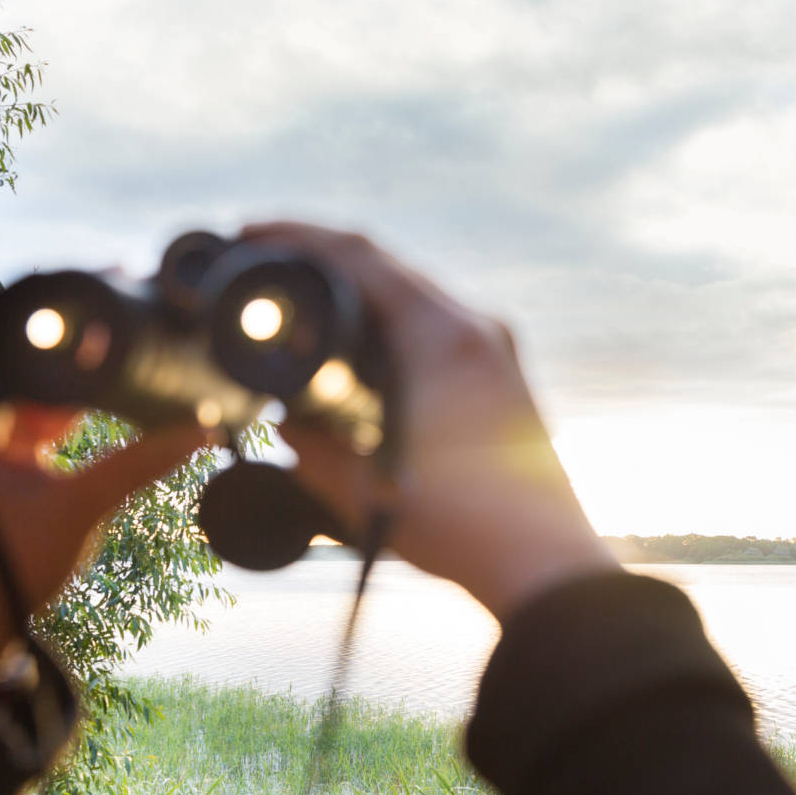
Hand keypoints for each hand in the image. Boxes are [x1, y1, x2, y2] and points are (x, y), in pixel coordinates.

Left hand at [0, 362, 207, 691]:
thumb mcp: (76, 510)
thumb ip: (138, 464)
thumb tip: (201, 427)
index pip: (24, 356)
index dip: (82, 359)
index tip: (134, 357)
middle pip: (28, 368)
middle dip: (81, 384)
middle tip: (137, 385)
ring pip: (33, 389)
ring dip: (72, 406)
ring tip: (96, 420)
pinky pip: (25, 412)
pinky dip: (56, 425)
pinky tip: (80, 440)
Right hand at [239, 222, 619, 621]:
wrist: (545, 564)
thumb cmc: (462, 525)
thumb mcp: (362, 487)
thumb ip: (311, 450)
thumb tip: (284, 426)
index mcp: (442, 334)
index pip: (358, 254)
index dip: (296, 235)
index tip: (250, 231)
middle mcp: (475, 327)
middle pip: (386, 265)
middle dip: (322, 256)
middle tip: (267, 258)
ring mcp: (495, 349)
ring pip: (413, 293)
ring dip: (357, 288)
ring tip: (304, 298)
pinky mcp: (502, 376)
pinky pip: (434, 324)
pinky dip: (389, 320)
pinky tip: (359, 347)